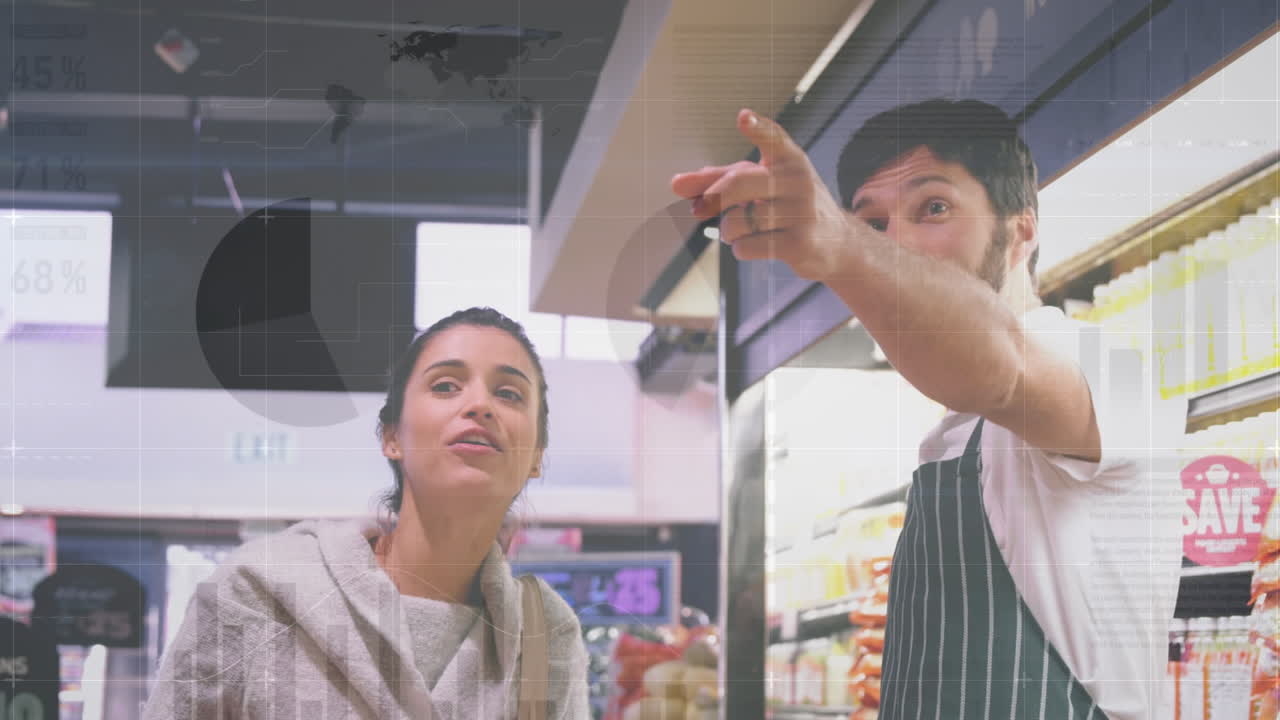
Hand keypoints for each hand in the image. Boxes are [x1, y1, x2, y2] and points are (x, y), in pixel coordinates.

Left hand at [670, 108, 851, 281]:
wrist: (836, 242)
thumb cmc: (788, 205)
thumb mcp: (759, 185)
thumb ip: (717, 180)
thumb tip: (676, 184)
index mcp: (789, 158)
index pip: (773, 137)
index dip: (757, 128)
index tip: (743, 117)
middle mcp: (799, 180)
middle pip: (737, 183)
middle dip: (712, 200)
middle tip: (700, 209)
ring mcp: (803, 212)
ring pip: (737, 221)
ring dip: (728, 231)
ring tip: (740, 230)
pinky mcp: (800, 243)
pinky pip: (746, 247)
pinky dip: (740, 248)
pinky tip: (756, 245)